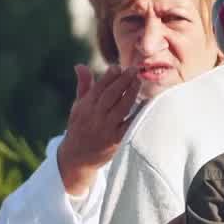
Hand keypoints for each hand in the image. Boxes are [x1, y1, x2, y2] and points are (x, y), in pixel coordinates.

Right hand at [58, 64, 140, 194]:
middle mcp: (95, 117)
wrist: (77, 158)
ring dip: (131, 93)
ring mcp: (106, 129)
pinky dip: (137, 114)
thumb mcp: (78, 106)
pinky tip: (146, 104)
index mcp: (86, 107)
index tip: (118, 67)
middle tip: (134, 69)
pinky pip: (129, 125)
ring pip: (121, 108)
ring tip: (139, 81)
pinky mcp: (116, 140)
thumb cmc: (79, 127)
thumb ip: (83, 85)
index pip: (98, 88)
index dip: (109, 76)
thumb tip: (80, 65)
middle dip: (123, 81)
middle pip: (111, 95)